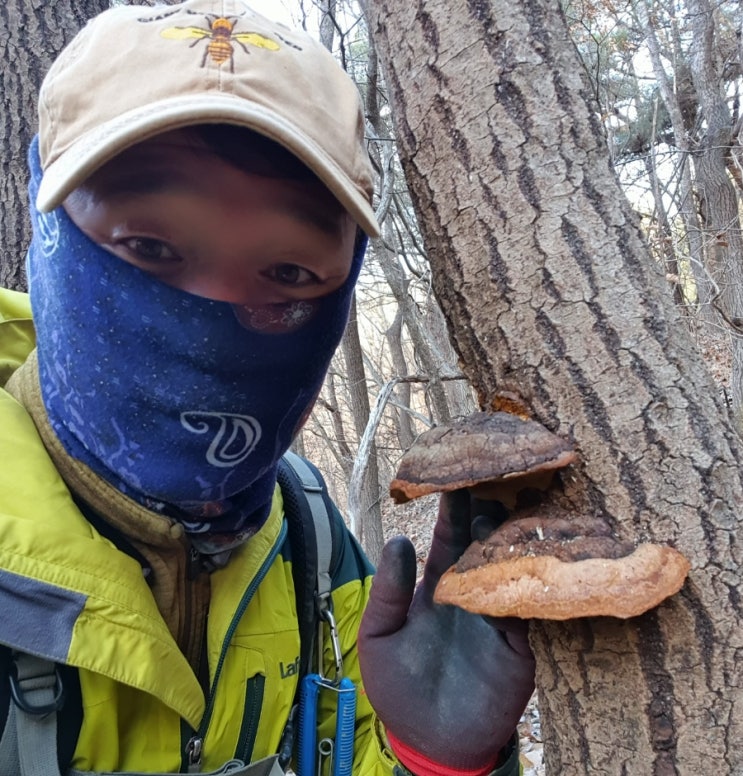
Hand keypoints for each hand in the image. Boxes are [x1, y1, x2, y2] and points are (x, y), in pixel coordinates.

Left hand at [358, 490, 535, 770]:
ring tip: (504, 503)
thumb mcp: (379, 638)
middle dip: (486, 506)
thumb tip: (399, 540)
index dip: (451, 507)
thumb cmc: (399, 690)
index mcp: (435, 586)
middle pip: (481, 540)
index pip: (446, 537)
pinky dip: (526, 576)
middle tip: (490, 470)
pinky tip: (526, 552)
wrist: (433, 744)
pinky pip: (525, 601)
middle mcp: (469, 590)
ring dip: (507, 535)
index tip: (453, 472)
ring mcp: (495, 612)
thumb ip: (389, 592)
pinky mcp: (518, 639)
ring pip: (506, 563)